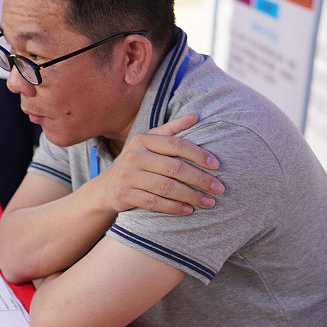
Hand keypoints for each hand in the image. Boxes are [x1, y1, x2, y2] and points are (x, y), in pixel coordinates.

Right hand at [99, 113, 223, 214]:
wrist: (107, 187)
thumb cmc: (137, 163)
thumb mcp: (149, 143)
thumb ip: (171, 130)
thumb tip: (195, 116)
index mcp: (142, 140)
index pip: (176, 144)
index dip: (198, 154)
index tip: (217, 166)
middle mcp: (133, 156)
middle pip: (174, 168)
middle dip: (200, 179)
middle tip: (219, 188)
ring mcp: (127, 176)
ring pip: (166, 187)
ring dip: (191, 196)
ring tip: (209, 202)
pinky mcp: (124, 194)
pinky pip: (153, 202)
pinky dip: (173, 207)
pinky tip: (188, 210)